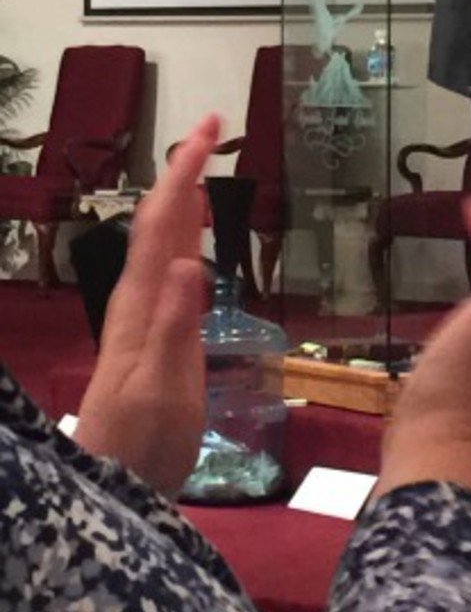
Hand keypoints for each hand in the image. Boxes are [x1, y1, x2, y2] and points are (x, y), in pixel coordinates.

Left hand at [74, 114, 218, 498]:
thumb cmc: (141, 442)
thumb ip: (173, 327)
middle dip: (183, 168)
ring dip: (182, 194)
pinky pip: (169, 265)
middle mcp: (138, 298)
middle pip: (158, 220)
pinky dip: (185, 233)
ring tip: (203, 161)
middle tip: (214, 126)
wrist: (115, 485)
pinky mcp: (156, 332)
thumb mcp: (162, 389)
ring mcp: (144, 314)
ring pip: (161, 239)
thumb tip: (189, 261)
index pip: (161, 222)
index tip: (209, 129)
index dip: (184, 172)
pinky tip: (195, 233)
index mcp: (141, 303)